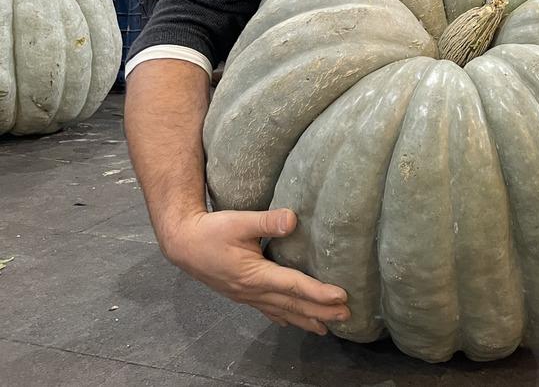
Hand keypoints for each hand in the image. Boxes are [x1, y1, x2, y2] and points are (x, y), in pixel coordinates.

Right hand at [163, 208, 349, 334]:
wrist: (182, 244)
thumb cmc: (211, 231)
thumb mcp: (238, 221)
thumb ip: (266, 221)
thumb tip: (293, 219)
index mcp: (255, 275)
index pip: (294, 285)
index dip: (319, 292)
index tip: (341, 297)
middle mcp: (253, 291)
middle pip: (292, 304)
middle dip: (320, 312)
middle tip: (346, 316)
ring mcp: (246, 296)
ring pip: (282, 311)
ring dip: (306, 319)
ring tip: (327, 328)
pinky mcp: (242, 293)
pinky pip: (268, 310)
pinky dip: (285, 317)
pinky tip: (293, 322)